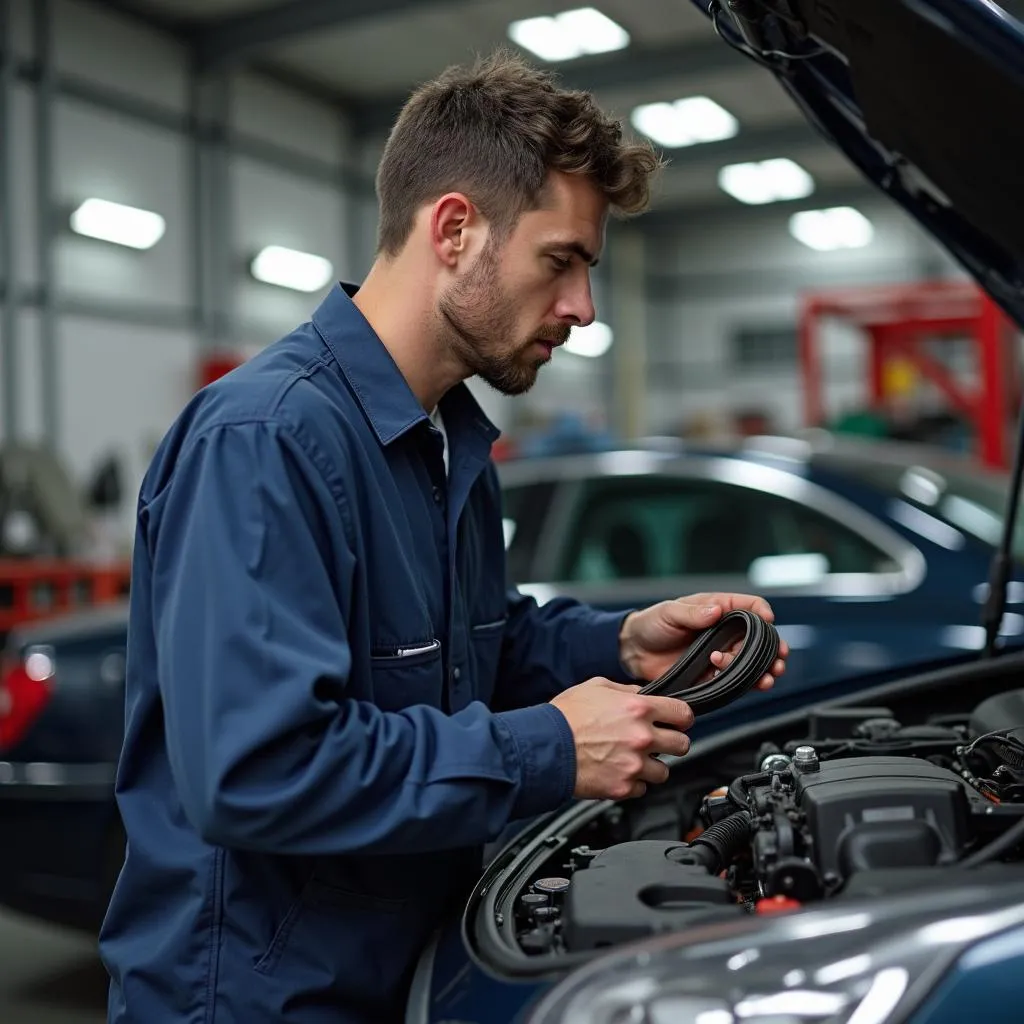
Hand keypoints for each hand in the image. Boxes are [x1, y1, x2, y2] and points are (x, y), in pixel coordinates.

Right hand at [550, 677, 693, 800]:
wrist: (544, 747)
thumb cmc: (565, 716)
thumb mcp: (595, 687)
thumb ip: (626, 690)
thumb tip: (642, 693)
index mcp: (638, 709)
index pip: (684, 714)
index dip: (682, 717)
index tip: (677, 721)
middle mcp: (642, 737)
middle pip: (682, 745)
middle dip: (672, 742)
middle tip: (657, 742)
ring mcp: (634, 765)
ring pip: (664, 772)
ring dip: (651, 766)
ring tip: (631, 759)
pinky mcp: (623, 787)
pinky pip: (641, 789)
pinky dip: (632, 782)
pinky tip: (617, 771)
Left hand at [618, 593, 788, 690]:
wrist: (632, 652)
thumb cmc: (651, 624)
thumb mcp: (669, 613)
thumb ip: (692, 613)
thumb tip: (715, 610)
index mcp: (716, 610)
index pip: (749, 606)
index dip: (762, 612)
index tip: (768, 620)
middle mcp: (723, 632)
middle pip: (759, 639)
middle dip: (772, 649)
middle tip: (777, 659)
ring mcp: (720, 654)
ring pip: (751, 662)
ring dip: (763, 670)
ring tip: (766, 677)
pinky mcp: (712, 675)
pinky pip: (735, 680)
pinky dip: (746, 684)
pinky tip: (747, 684)